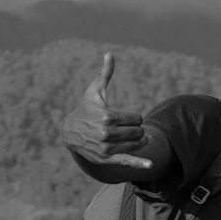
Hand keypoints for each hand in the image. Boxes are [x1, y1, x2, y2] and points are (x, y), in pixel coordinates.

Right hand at [61, 52, 153, 169]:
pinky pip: (127, 161)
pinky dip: (139, 163)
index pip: (136, 119)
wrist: (70, 133)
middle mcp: (106, 132)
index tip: (125, 118)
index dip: (134, 118)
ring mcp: (107, 147)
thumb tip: (110, 54)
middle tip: (126, 128)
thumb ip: (105, 74)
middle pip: (138, 131)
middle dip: (136, 129)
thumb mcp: (94, 92)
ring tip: (135, 138)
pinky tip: (151, 165)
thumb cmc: (86, 110)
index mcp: (107, 116)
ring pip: (137, 144)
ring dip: (139, 141)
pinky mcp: (106, 158)